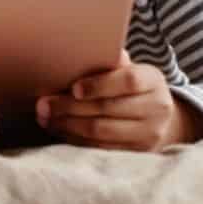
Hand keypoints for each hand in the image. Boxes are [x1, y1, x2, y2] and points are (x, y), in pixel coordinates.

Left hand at [35, 50, 202, 151]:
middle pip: (108, 108)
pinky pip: (100, 148)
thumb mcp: (128, 70)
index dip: (98, 85)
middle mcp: (156, 108)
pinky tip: (59, 129)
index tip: (73, 88)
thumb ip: (110, 62)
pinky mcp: (136, 153)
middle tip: (43, 104)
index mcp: (153, 81)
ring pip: (102, 132)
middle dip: (70, 107)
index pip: (128, 81)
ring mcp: (148, 134)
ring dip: (68, 125)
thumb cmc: (132, 87)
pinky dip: (75, 139)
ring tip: (45, 118)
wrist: (159, 118)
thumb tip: (79, 50)